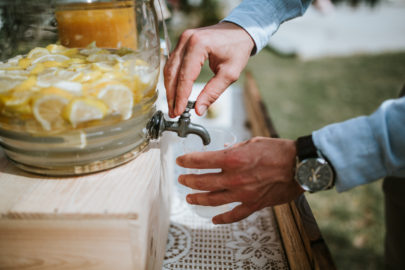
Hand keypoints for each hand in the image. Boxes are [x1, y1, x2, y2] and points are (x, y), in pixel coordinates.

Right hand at [164, 22, 253, 117]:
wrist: (239, 31)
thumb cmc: (237, 49)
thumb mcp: (230, 74)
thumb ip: (213, 92)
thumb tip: (199, 110)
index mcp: (198, 45)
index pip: (185, 76)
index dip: (180, 96)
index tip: (178, 111)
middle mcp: (186, 40)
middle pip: (172, 73)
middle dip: (172, 95)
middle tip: (173, 112)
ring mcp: (182, 40)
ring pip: (169, 69)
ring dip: (170, 88)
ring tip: (173, 106)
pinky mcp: (182, 43)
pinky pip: (172, 63)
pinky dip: (172, 79)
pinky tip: (174, 92)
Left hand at [176, 137, 304, 223]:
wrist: (299, 166)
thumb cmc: (278, 151)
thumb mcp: (252, 142)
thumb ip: (234, 148)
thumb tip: (223, 150)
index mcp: (233, 158)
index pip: (201, 161)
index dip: (187, 161)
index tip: (180, 161)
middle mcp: (234, 178)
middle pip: (202, 182)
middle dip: (188, 180)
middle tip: (182, 179)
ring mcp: (243, 194)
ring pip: (213, 199)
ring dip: (198, 198)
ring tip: (189, 197)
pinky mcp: (253, 204)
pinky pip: (234, 215)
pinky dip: (222, 219)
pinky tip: (214, 219)